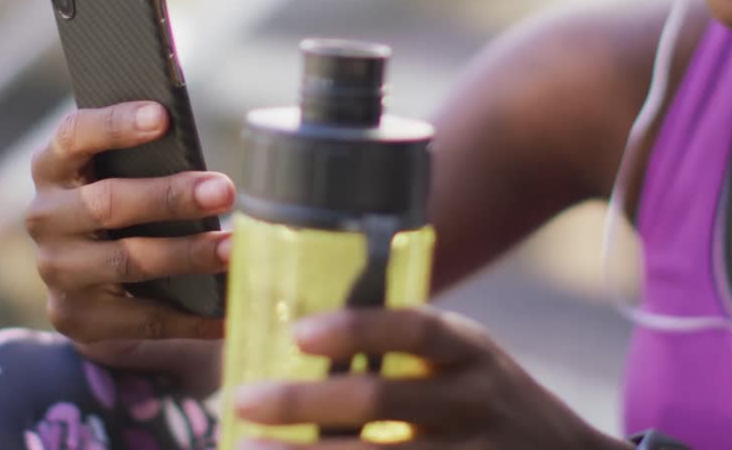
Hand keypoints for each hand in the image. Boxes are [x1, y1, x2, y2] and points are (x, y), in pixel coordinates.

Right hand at [26, 101, 233, 385]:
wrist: (99, 288)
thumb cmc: (130, 209)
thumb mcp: (129, 177)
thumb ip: (153, 158)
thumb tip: (202, 152)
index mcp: (54, 168)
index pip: (75, 136)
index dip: (115, 124)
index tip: (163, 116)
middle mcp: (46, 217)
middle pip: (107, 203)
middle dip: (171, 197)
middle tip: (225, 191)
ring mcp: (57, 271)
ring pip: (127, 261)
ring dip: (187, 255)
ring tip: (235, 249)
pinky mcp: (76, 318)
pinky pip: (141, 318)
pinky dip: (191, 316)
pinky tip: (228, 310)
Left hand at [233, 307, 630, 448]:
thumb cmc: (488, 399)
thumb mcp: (467, 358)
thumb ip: (408, 349)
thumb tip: (301, 335)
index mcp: (470, 350)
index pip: (415, 328)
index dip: (357, 328)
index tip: (298, 333)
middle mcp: (475, 401)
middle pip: (384, 400)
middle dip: (306, 403)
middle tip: (243, 400)